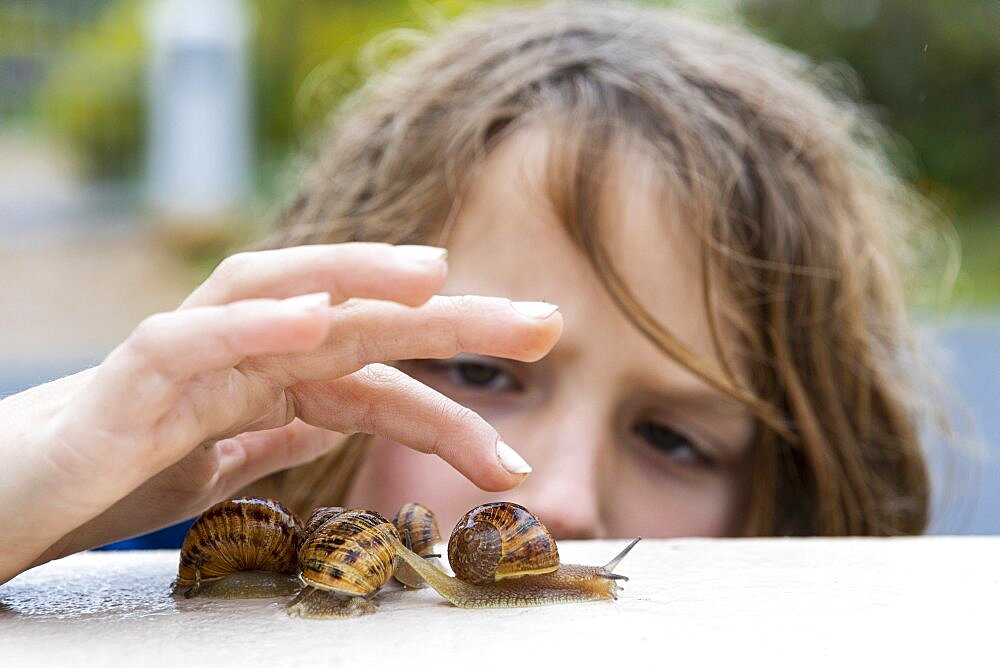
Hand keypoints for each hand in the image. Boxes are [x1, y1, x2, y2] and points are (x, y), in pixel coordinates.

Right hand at [0, 243, 560, 582]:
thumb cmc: (121, 466)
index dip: (451, 419)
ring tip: (436, 277)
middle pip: (361, 322)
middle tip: (545, 325)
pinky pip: (198, 337)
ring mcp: (194, 352)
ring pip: (285, 296)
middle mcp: (248, 351)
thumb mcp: (225, 461)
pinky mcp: (135, 372)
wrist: (18, 490)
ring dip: (360, 278)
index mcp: (278, 379)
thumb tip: (342, 414)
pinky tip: (316, 317)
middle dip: (452, 319)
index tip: (514, 463)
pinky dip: (256, 323)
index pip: (381, 388)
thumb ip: (281, 430)